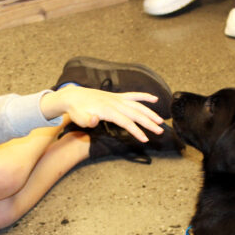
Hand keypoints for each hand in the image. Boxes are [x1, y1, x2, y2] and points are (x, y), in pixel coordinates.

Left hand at [40, 86, 163, 141]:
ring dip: (150, 113)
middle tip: (160, 131)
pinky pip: (134, 95)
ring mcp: (118, 98)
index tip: (145, 139)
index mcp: (108, 110)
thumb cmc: (77, 110)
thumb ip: (88, 120)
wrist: (74, 96)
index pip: (127, 122)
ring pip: (138, 105)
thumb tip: (94, 120)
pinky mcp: (118, 96)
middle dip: (149, 123)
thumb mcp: (79, 118)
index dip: (137, 131)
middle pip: (136, 113)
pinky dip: (144, 96)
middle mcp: (116, 103)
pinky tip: (155, 99)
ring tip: (160, 121)